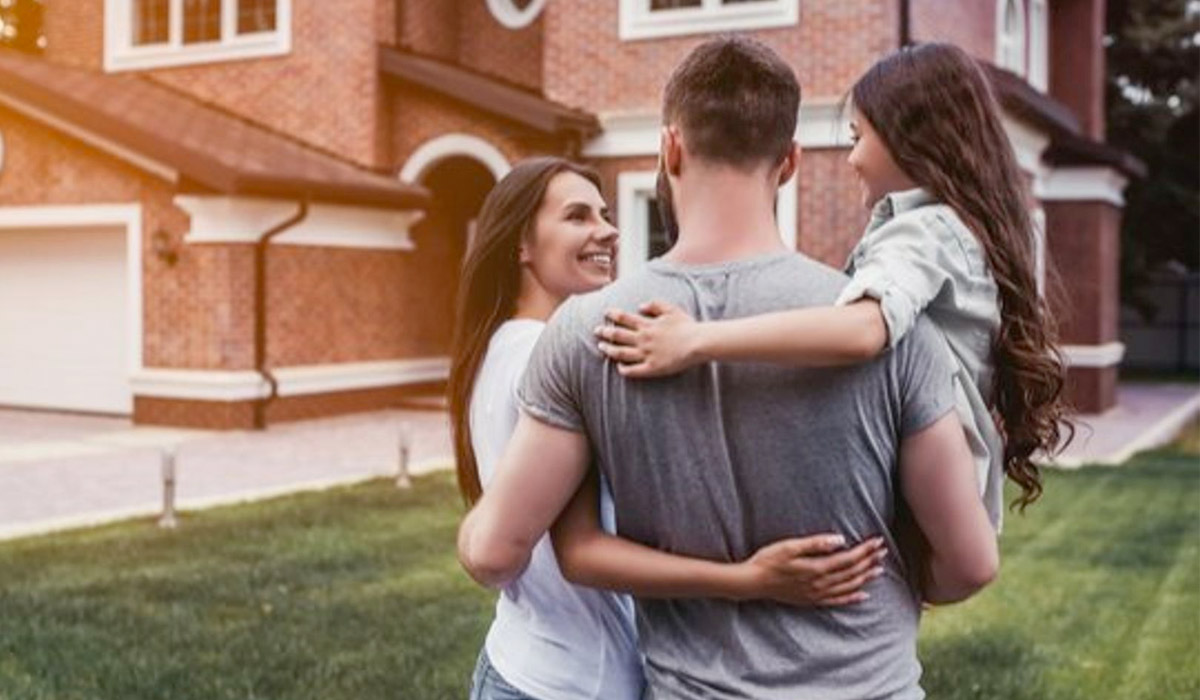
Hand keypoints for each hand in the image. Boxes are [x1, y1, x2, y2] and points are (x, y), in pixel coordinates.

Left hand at [594, 301, 701, 377]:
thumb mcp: (671, 309)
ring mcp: (646, 354)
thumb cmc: (686, 326)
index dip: (613, 315)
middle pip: (619, 335)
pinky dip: (624, 369)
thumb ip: (655, 305)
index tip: (605, 313)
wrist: (697, 342)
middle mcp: (643, 339)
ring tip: (602, 348)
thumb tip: (640, 306)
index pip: (624, 318)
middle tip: (597, 331)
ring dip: (610, 350)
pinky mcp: (652, 368)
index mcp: (647, 325)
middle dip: (606, 332)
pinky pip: (634, 370)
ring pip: (622, 353)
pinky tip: (619, 367)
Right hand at [739, 534, 886, 606]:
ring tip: (879, 570)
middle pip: (852, 572)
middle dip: (869, 561)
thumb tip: (840, 540)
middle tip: (883, 551)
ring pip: (848, 587)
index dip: (865, 550)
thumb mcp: (790, 546)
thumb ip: (816, 543)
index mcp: (817, 568)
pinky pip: (838, 601)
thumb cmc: (768, 560)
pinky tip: (863, 595)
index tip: (877, 541)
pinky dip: (852, 598)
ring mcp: (817, 594)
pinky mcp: (812, 600)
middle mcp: (821, 583)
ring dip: (865, 578)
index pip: (848, 558)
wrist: (753, 582)